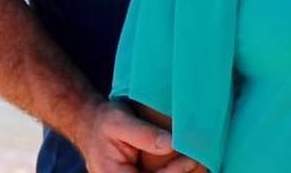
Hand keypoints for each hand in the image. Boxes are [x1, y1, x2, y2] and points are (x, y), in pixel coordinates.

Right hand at [75, 99, 199, 172]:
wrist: (90, 124)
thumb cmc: (103, 121)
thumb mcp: (119, 122)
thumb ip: (144, 134)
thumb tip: (172, 144)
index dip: (174, 172)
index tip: (193, 157)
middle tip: (200, 160)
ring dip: (177, 171)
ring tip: (197, 161)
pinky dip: (172, 170)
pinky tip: (187, 161)